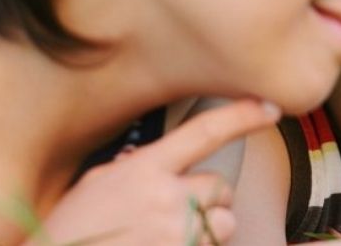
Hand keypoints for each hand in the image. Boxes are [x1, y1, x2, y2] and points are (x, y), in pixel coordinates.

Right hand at [31, 99, 279, 244]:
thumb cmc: (69, 233)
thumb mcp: (95, 187)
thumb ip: (133, 170)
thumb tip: (153, 162)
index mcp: (144, 170)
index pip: (204, 132)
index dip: (243, 116)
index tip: (271, 108)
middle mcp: (166, 199)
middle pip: (221, 187)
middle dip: (209, 200)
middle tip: (177, 214)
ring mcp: (178, 234)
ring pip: (225, 223)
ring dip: (209, 230)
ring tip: (170, 238)